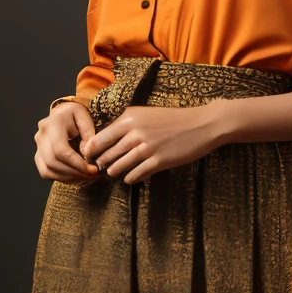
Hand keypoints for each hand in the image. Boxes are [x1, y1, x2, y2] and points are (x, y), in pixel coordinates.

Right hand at [34, 100, 99, 181]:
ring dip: (69, 177)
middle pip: (53, 162)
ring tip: (86, 176)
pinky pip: (46, 172)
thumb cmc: (74, 115)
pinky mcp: (38, 156)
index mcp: (52, 125)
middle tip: (92, 175)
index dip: (77, 164)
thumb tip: (86, 153)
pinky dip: (61, 178)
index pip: (61, 150)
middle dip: (74, 173)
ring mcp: (37, 147)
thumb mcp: (84, 116)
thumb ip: (88, 132)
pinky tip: (75, 176)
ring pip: (48, 170)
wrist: (61, 114)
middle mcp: (41, 137)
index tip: (93, 170)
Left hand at [81, 102, 225, 184]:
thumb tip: (107, 137)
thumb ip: (127, 124)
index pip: (100, 138)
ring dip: (115, 172)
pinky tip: (132, 177)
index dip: (92, 150)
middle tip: (103, 167)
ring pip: (119, 166)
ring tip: (115, 173)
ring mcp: (146, 148)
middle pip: (107, 154)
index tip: (90, 156)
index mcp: (129, 118)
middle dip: (103, 163)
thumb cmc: (174, 119)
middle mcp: (135, 132)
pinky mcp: (158, 162)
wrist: (201, 125)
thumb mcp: (146, 114)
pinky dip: (131, 178)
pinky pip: (135, 175)